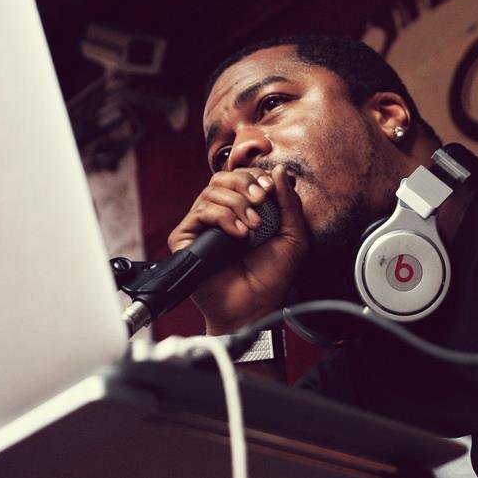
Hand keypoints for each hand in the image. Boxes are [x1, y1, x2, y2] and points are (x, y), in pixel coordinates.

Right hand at [167, 164, 308, 333]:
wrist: (255, 308)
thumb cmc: (272, 278)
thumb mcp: (292, 235)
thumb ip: (289, 202)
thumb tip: (278, 169)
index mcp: (242, 211)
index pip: (240, 176)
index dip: (255, 176)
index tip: (270, 190)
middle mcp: (219, 215)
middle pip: (222, 177)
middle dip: (245, 184)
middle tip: (261, 201)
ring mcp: (201, 227)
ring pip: (211, 191)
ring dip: (237, 204)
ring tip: (253, 228)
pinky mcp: (185, 239)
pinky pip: (200, 211)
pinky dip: (223, 217)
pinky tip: (238, 235)